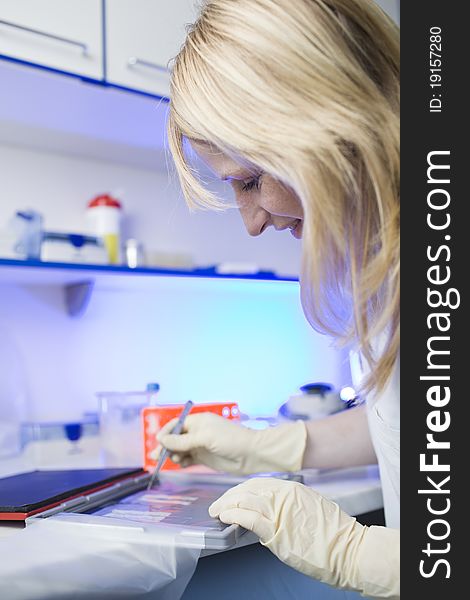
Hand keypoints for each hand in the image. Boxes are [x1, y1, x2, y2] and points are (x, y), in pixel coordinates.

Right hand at [156, 413, 306, 474]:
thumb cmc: (230, 440)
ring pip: (180, 450)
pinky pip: (188, 459)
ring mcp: (201, 446)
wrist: (251, 454)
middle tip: (156, 458)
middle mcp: (198, 432)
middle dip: (166, 446)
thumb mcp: (204, 438)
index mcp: (198, 421)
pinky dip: (182, 462)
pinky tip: (180, 465)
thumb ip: (182, 441)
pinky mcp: (204, 458)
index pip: (176, 425)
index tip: (158, 441)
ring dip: (173, 455)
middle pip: (176, 438)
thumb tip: (162, 440)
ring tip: (174, 461)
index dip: (166, 432)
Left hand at [209, 478, 399, 597]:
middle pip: (248, 490)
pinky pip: (249, 519)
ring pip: (245, 501)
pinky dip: (234, 515)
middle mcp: (285, 496)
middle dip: (230, 497)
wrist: (350, 551)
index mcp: (293, 489)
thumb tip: (273, 508)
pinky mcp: (277, 531)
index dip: (241, 490)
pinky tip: (226, 517)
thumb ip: (291, 504)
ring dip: (227, 506)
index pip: (259, 484)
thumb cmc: (335, 535)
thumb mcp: (312, 507)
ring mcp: (280, 512)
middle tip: (218, 505)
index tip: (232, 496)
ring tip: (218, 512)